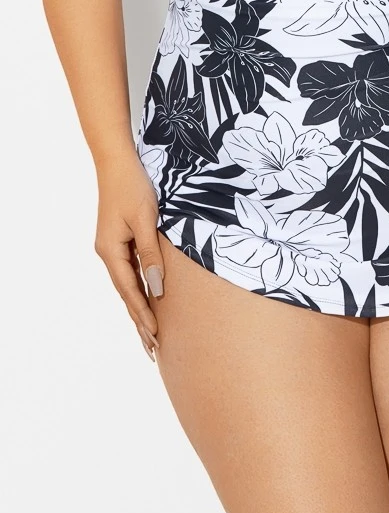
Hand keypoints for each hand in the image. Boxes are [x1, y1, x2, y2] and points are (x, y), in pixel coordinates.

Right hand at [94, 150, 165, 361]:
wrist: (118, 162)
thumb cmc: (134, 187)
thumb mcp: (146, 220)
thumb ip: (151, 254)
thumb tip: (157, 289)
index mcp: (111, 251)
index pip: (129, 291)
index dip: (142, 315)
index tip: (154, 337)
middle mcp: (108, 253)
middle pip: (126, 294)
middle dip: (139, 321)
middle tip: (152, 351)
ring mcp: (112, 247)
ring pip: (128, 284)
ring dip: (139, 308)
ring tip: (150, 335)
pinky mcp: (119, 239)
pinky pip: (130, 271)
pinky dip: (139, 289)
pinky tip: (147, 299)